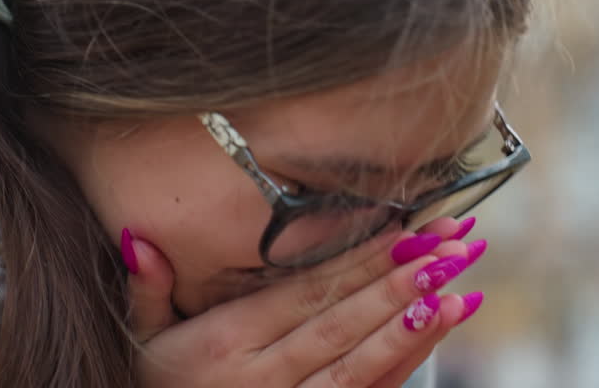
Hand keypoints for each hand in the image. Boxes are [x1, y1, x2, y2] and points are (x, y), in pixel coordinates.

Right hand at [125, 217, 485, 387]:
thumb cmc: (153, 385)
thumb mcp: (141, 336)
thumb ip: (146, 287)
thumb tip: (139, 237)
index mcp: (227, 344)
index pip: (303, 295)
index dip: (355, 261)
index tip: (402, 228)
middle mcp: (265, 377)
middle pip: (340, 324)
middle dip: (399, 282)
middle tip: (451, 245)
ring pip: (360, 365)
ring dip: (412, 325)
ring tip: (459, 286)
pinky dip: (405, 363)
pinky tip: (437, 329)